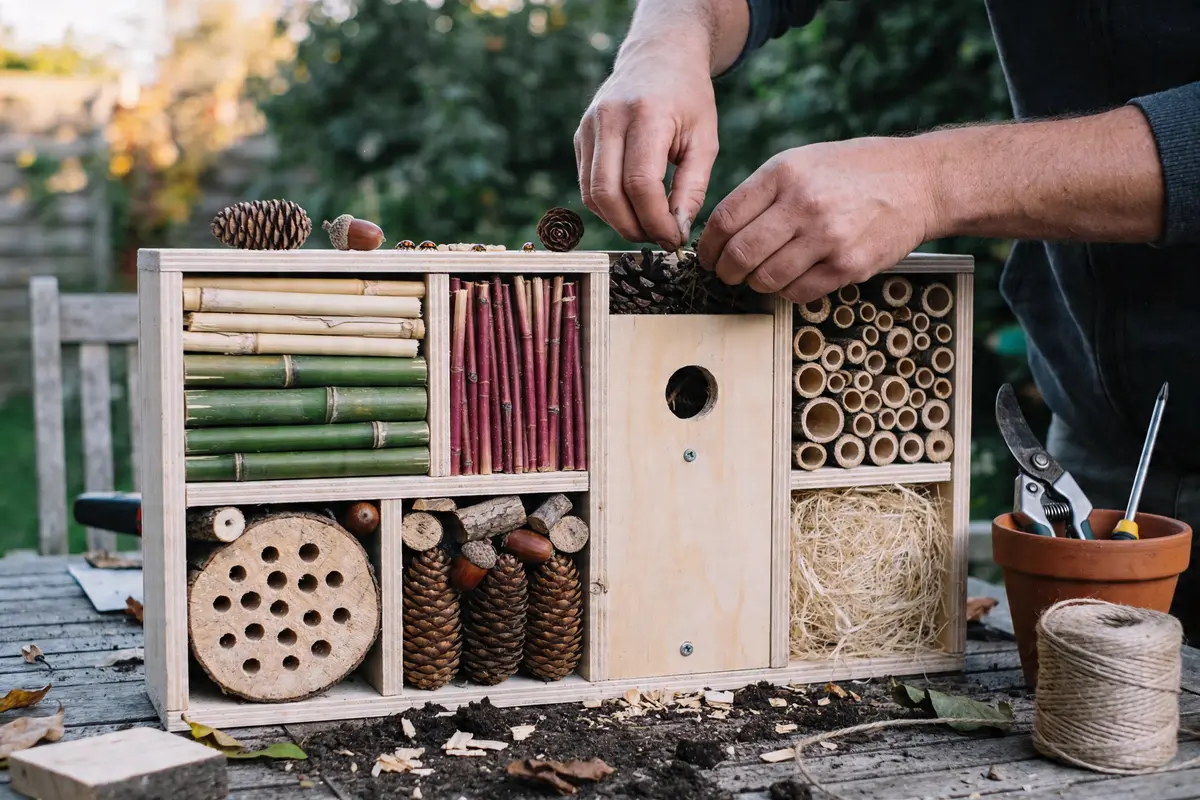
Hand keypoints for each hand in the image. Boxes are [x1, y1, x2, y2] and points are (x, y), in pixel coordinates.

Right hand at [574, 44, 718, 249]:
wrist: (659, 56)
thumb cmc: (688, 98)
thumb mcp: (705, 140)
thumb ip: (692, 189)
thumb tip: (676, 232)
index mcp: (646, 114)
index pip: (640, 183)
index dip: (656, 220)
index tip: (675, 237)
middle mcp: (608, 118)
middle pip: (607, 194)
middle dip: (633, 227)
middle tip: (659, 238)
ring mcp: (588, 126)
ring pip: (592, 194)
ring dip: (619, 221)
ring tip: (648, 225)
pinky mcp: (579, 136)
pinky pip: (587, 185)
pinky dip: (609, 206)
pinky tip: (633, 207)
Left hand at [696, 137, 941, 303]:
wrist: (920, 182)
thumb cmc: (857, 171)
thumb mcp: (803, 160)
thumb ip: (764, 191)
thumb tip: (723, 231)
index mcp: (785, 173)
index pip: (726, 219)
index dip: (708, 246)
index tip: (707, 255)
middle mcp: (804, 204)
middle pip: (741, 254)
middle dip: (726, 271)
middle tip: (727, 273)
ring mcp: (827, 238)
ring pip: (766, 279)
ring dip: (755, 283)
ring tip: (760, 275)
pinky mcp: (847, 266)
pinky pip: (798, 293)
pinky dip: (787, 291)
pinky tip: (792, 278)